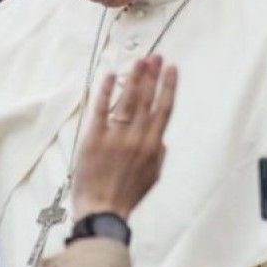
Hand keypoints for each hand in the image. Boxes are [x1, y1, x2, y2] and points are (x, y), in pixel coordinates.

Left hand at [72, 55, 177, 219]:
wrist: (103, 210)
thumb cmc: (127, 196)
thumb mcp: (152, 177)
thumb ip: (159, 155)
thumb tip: (162, 138)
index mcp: (153, 147)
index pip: (164, 110)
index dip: (169, 87)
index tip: (172, 69)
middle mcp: (137, 138)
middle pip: (147, 100)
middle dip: (153, 75)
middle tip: (156, 56)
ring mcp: (116, 137)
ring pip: (128, 101)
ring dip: (135, 78)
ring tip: (140, 61)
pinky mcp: (94, 138)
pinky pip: (101, 110)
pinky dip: (106, 92)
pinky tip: (112, 75)